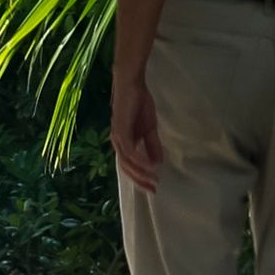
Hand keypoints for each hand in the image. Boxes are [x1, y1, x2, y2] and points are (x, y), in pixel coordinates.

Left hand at [113, 76, 164, 192]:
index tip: (154, 188)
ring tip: (154, 180)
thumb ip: (152, 146)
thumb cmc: (138, 104)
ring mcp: (117, 136)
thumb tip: (157, 163)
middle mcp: (118, 143)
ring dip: (141, 173)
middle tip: (154, 190)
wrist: (132, 85)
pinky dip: (139, 160)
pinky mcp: (119, 129)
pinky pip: (129, 150)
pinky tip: (149, 166)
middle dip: (140, 180)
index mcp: (124, 143)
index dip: (140, 178)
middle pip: (126, 168)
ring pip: (127, 162)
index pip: (129, 166)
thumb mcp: (149, 129)